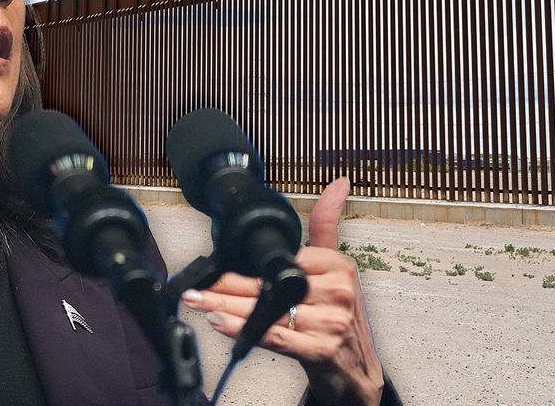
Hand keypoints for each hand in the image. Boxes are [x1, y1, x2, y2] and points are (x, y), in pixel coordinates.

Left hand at [181, 178, 384, 405]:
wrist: (357, 372)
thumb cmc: (339, 317)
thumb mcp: (337, 269)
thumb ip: (328, 225)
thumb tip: (338, 183)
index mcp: (338, 267)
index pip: (283, 260)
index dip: (247, 265)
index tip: (217, 265)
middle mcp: (337, 293)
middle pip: (270, 285)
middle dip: (226, 286)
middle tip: (197, 285)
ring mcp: (330, 323)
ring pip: (267, 311)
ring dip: (226, 307)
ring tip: (199, 301)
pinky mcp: (320, 351)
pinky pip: (274, 336)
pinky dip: (244, 330)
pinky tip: (220, 322)